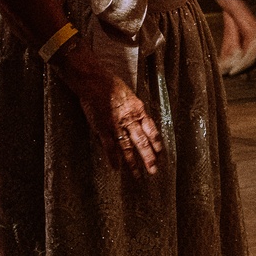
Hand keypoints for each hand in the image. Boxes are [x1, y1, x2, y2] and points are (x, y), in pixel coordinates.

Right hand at [63, 49, 159, 176]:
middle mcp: (130, 120)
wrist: (94, 80)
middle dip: (148, 158)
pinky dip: (113, 158)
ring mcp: (116, 125)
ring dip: (133, 163)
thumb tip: (139, 119)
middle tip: (154, 171)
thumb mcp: (129, 94)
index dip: (156, 142)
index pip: (151, 129)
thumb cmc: (110, 84)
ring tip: (138, 175)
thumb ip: (134, 109)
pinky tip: (116, 168)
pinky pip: (109, 147)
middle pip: (142, 142)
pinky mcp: (103, 128)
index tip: (160, 153)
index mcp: (138, 110)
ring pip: (127, 148)